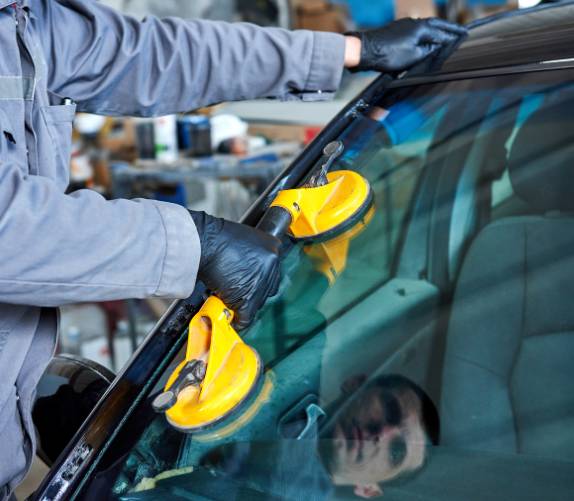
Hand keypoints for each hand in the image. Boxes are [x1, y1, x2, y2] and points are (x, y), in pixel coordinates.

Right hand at [190, 211, 280, 330]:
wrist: (204, 242)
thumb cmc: (216, 239)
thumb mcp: (244, 240)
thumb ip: (252, 256)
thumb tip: (249, 271)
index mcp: (273, 248)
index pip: (272, 272)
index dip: (258, 280)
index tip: (250, 283)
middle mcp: (272, 264)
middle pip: (267, 289)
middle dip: (252, 293)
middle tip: (238, 292)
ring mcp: (262, 281)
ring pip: (257, 303)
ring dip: (243, 303)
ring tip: (229, 298)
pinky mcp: (250, 297)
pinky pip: (247, 316)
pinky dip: (238, 319)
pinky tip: (231, 317)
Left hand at [345, 18, 466, 72]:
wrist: (365, 51)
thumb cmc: (388, 54)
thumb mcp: (413, 57)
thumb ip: (428, 51)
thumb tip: (436, 46)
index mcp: (421, 28)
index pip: (443, 33)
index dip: (454, 36)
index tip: (465, 36)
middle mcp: (414, 22)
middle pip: (436, 25)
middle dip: (449, 29)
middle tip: (460, 32)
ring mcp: (404, 25)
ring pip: (426, 27)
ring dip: (436, 31)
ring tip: (445, 37)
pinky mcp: (396, 30)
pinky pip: (416, 31)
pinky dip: (424, 34)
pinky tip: (425, 40)